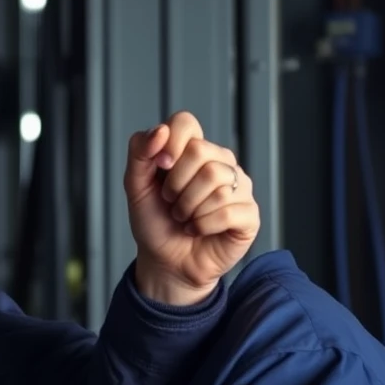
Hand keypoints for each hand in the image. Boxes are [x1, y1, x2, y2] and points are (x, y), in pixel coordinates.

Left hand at [124, 111, 259, 305]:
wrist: (165, 262)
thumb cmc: (154, 222)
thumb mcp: (135, 187)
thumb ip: (140, 153)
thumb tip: (161, 130)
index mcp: (193, 150)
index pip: (185, 122)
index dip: (170, 144)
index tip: (160, 168)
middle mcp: (220, 163)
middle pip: (201, 151)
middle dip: (176, 184)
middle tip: (171, 202)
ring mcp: (239, 187)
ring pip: (215, 180)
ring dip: (187, 207)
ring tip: (183, 218)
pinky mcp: (249, 214)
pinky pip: (227, 209)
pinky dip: (202, 224)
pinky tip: (197, 230)